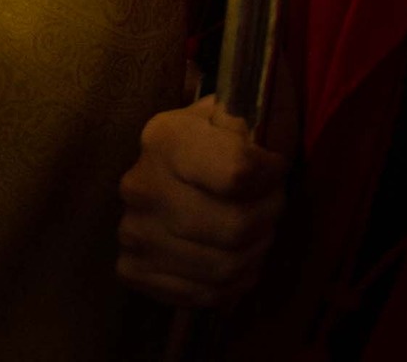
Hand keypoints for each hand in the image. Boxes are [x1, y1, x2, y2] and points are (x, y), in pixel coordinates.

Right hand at [118, 96, 286, 307]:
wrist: (175, 169)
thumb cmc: (219, 140)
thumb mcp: (238, 112)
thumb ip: (253, 119)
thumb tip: (256, 143)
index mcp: (165, 137)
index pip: (237, 173)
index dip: (270, 176)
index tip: (274, 167)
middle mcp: (140, 184)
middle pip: (236, 226)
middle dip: (269, 219)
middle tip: (271, 205)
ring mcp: (132, 230)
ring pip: (225, 267)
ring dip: (256, 254)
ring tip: (256, 233)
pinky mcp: (132, 268)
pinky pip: (204, 295)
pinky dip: (233, 285)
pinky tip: (236, 260)